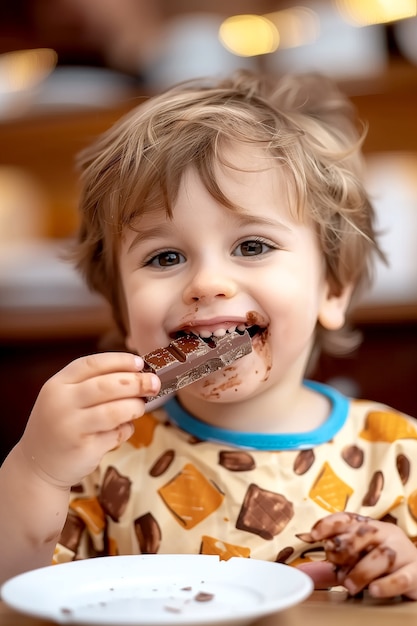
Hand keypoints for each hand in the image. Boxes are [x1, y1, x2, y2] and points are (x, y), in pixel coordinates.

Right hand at [18, 352, 160, 487]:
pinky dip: (126, 430)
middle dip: (136, 382)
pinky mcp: (83, 449)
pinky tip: (123, 429)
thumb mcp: (65, 397)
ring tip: (140, 407)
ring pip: (114, 411)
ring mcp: (71, 427)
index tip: (140, 362)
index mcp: (57, 384)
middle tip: (154, 383)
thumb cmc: (60, 424)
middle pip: (107, 386)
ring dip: (135, 407)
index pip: (92, 364)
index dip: (120, 361)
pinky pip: (115, 435)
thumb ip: (93, 384)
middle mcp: (61, 403)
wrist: (38, 465)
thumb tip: (137, 373)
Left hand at [298, 512, 416, 598]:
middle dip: (345, 549)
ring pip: (382, 555)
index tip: (313, 535)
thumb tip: (303, 572)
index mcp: (370, 527)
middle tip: (335, 564)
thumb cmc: (382, 565)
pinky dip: (386, 584)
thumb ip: (331, 567)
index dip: (329, 525)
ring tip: (350, 586)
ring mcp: (403, 552)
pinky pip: (402, 577)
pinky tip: (373, 590)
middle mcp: (386, 534)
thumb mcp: (357, 561)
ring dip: (362, 571)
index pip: (347, 518)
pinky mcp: (415, 573)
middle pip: (364, 533)